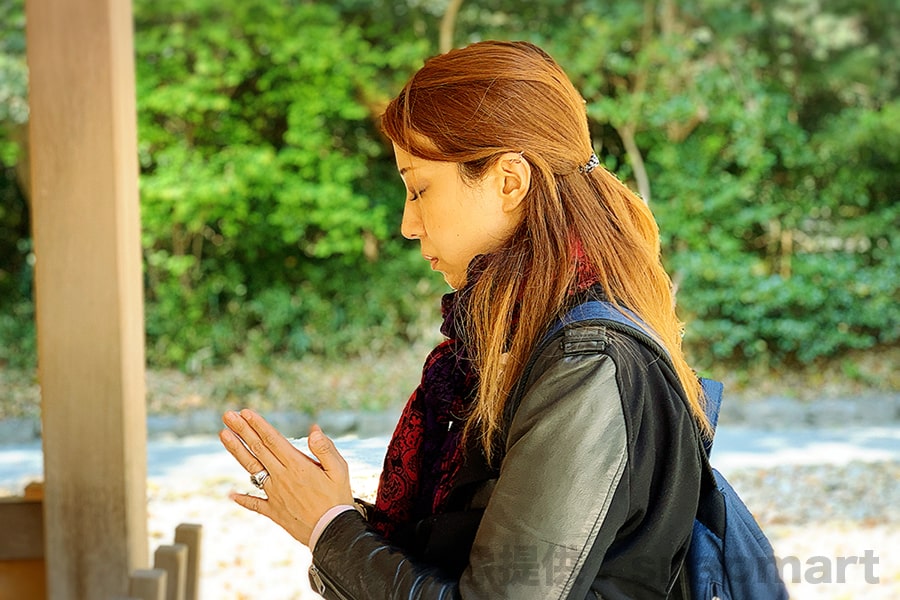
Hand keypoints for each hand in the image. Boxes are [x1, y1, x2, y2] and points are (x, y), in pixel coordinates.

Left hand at [219, 409, 353, 545]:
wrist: (332, 532)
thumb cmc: (338, 499)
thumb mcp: (340, 470)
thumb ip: (325, 448)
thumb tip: (313, 429)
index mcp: (297, 465)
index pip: (273, 440)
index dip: (258, 425)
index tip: (245, 412)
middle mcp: (281, 477)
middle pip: (258, 449)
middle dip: (242, 430)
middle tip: (228, 415)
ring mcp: (274, 494)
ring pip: (251, 469)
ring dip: (236, 451)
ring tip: (223, 435)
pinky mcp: (273, 511)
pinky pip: (254, 503)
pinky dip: (242, 498)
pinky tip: (230, 494)